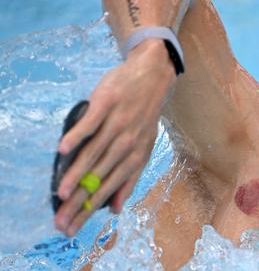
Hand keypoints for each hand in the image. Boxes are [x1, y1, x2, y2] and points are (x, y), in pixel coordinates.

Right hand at [54, 39, 175, 235]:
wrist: (153, 75)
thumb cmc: (145, 115)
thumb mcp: (145, 147)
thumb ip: (130, 177)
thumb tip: (115, 209)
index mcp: (137, 155)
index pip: (111, 187)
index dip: (92, 208)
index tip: (73, 226)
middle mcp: (128, 142)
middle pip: (99, 176)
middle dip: (80, 200)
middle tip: (60, 219)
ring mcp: (117, 122)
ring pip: (93, 152)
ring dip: (76, 173)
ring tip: (60, 192)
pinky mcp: (107, 103)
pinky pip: (90, 123)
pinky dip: (77, 136)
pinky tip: (62, 149)